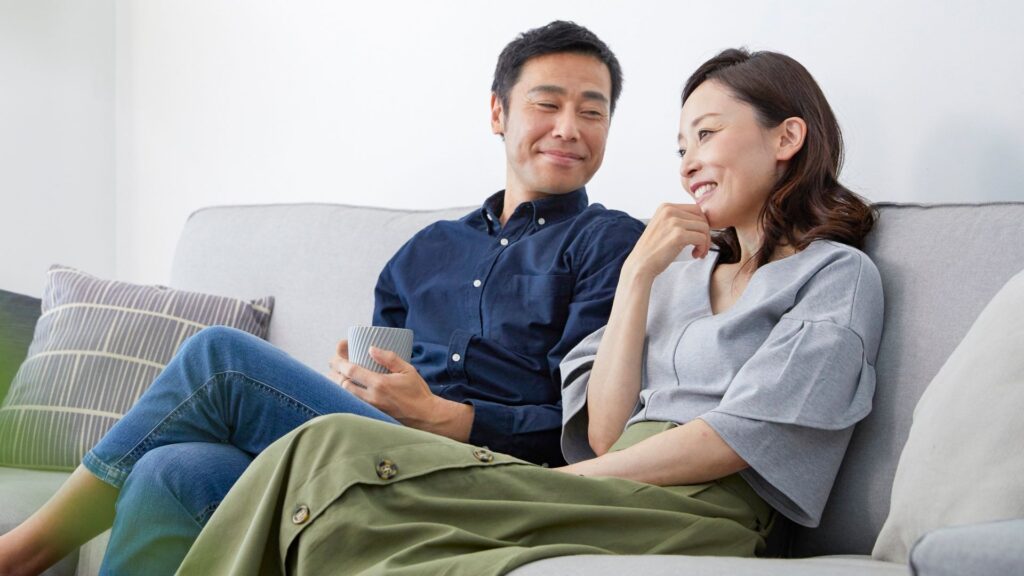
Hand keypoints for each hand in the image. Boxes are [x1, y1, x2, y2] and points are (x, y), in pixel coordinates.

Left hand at [328, 343, 472, 438]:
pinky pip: (352, 403)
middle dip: (335, 372)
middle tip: (333, 364)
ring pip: (345, 395)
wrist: (425, 416)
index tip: (337, 357)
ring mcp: (370, 407)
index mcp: (380, 383)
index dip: (341, 362)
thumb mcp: (407, 370)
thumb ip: (389, 358)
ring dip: (338, 384)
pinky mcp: (371, 414)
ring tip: (336, 374)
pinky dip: (345, 395)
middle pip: (343, 384)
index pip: (352, 371)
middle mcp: (372, 397)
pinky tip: (346, 388)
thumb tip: (371, 349)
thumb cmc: (418, 392)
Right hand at [622, 203, 710, 281]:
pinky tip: (695, 255)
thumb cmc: (653, 249)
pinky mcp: (678, 235)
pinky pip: (702, 238)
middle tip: (700, 246)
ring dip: (705, 242)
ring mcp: (673, 222)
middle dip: (705, 233)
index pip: (695, 209)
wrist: (640, 265)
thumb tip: (702, 219)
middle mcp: (669, 211)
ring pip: (704, 228)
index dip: (700, 224)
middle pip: (701, 217)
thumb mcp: (663, 226)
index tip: (697, 237)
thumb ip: (678, 219)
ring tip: (697, 252)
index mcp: (665, 207)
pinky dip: (702, 248)